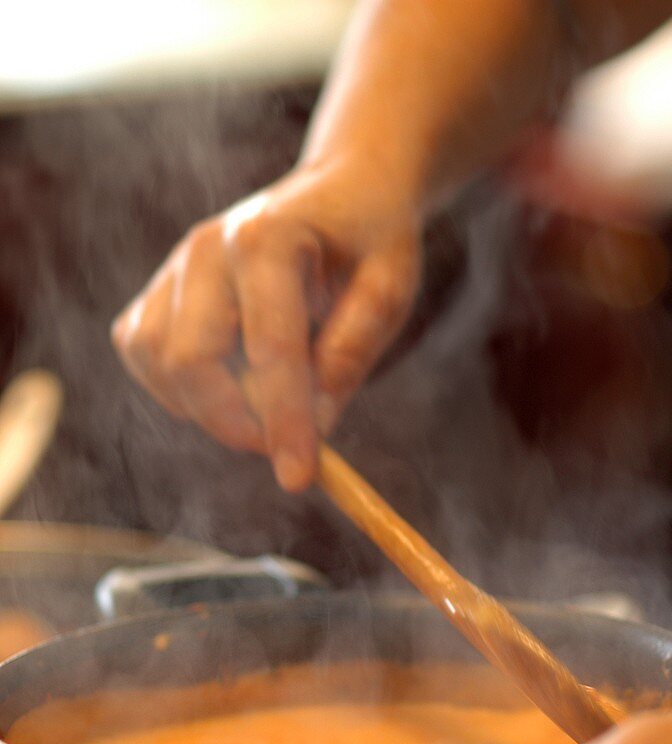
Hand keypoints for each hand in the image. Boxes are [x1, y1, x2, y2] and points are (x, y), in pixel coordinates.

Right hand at [111, 159, 422, 490]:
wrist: (338, 198)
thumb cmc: (369, 245)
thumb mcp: (391, 286)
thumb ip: (357, 344)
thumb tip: (317, 420)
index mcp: (268, 238)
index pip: (269, 347)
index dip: (283, 421)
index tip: (299, 479)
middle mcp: (206, 248)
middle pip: (190, 361)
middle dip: (236, 422)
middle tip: (287, 447)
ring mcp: (174, 268)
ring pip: (158, 363)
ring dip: (206, 408)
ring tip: (265, 406)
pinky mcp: (158, 292)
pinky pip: (142, 355)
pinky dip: (177, 390)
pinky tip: (226, 387)